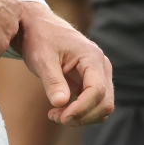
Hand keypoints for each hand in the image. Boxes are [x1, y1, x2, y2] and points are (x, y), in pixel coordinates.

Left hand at [15, 2, 113, 125]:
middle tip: (55, 116)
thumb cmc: (40, 39)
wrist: (39, 27)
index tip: (61, 117)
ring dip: (83, 117)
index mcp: (92, 56)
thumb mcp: (42, 59)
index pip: (97, 90)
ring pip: (103, 106)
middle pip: (105, 102)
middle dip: (82, 116)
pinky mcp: (93, 81)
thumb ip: (53, 81)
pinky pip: (96, 103)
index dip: (81, 109)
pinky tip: (60, 110)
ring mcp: (100, 73)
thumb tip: (61, 103)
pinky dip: (82, 112)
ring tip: (56, 114)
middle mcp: (101, 65)